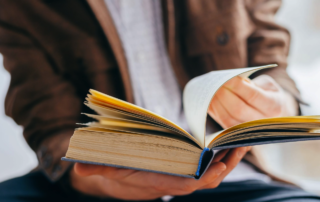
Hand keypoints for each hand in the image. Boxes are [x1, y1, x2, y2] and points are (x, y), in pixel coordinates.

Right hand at [69, 147, 250, 199]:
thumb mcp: (103, 169)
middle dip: (222, 167)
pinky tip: (226, 146)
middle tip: (239, 146)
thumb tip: (78, 164)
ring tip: (240, 142)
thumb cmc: (111, 172)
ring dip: (226, 161)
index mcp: (154, 183)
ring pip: (207, 175)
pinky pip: (204, 168)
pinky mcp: (179, 171)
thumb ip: (94, 167)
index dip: (199, 178)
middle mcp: (169, 182)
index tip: (216, 166)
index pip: (180, 185)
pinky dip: (218, 158)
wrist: (115, 179)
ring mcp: (177, 178)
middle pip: (202, 180)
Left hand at [208, 75, 298, 128]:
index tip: (227, 78)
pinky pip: (223, 124)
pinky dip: (215, 112)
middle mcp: (264, 122)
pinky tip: (210, 101)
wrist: (275, 114)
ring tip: (210, 91)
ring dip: (216, 104)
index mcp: (275, 106)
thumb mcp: (266, 85)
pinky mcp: (238, 135)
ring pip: (228, 119)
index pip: (253, 96)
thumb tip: (231, 81)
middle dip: (224, 95)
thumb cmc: (268, 95)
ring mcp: (250, 131)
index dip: (238, 86)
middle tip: (216, 84)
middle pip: (238, 110)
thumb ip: (252, 83)